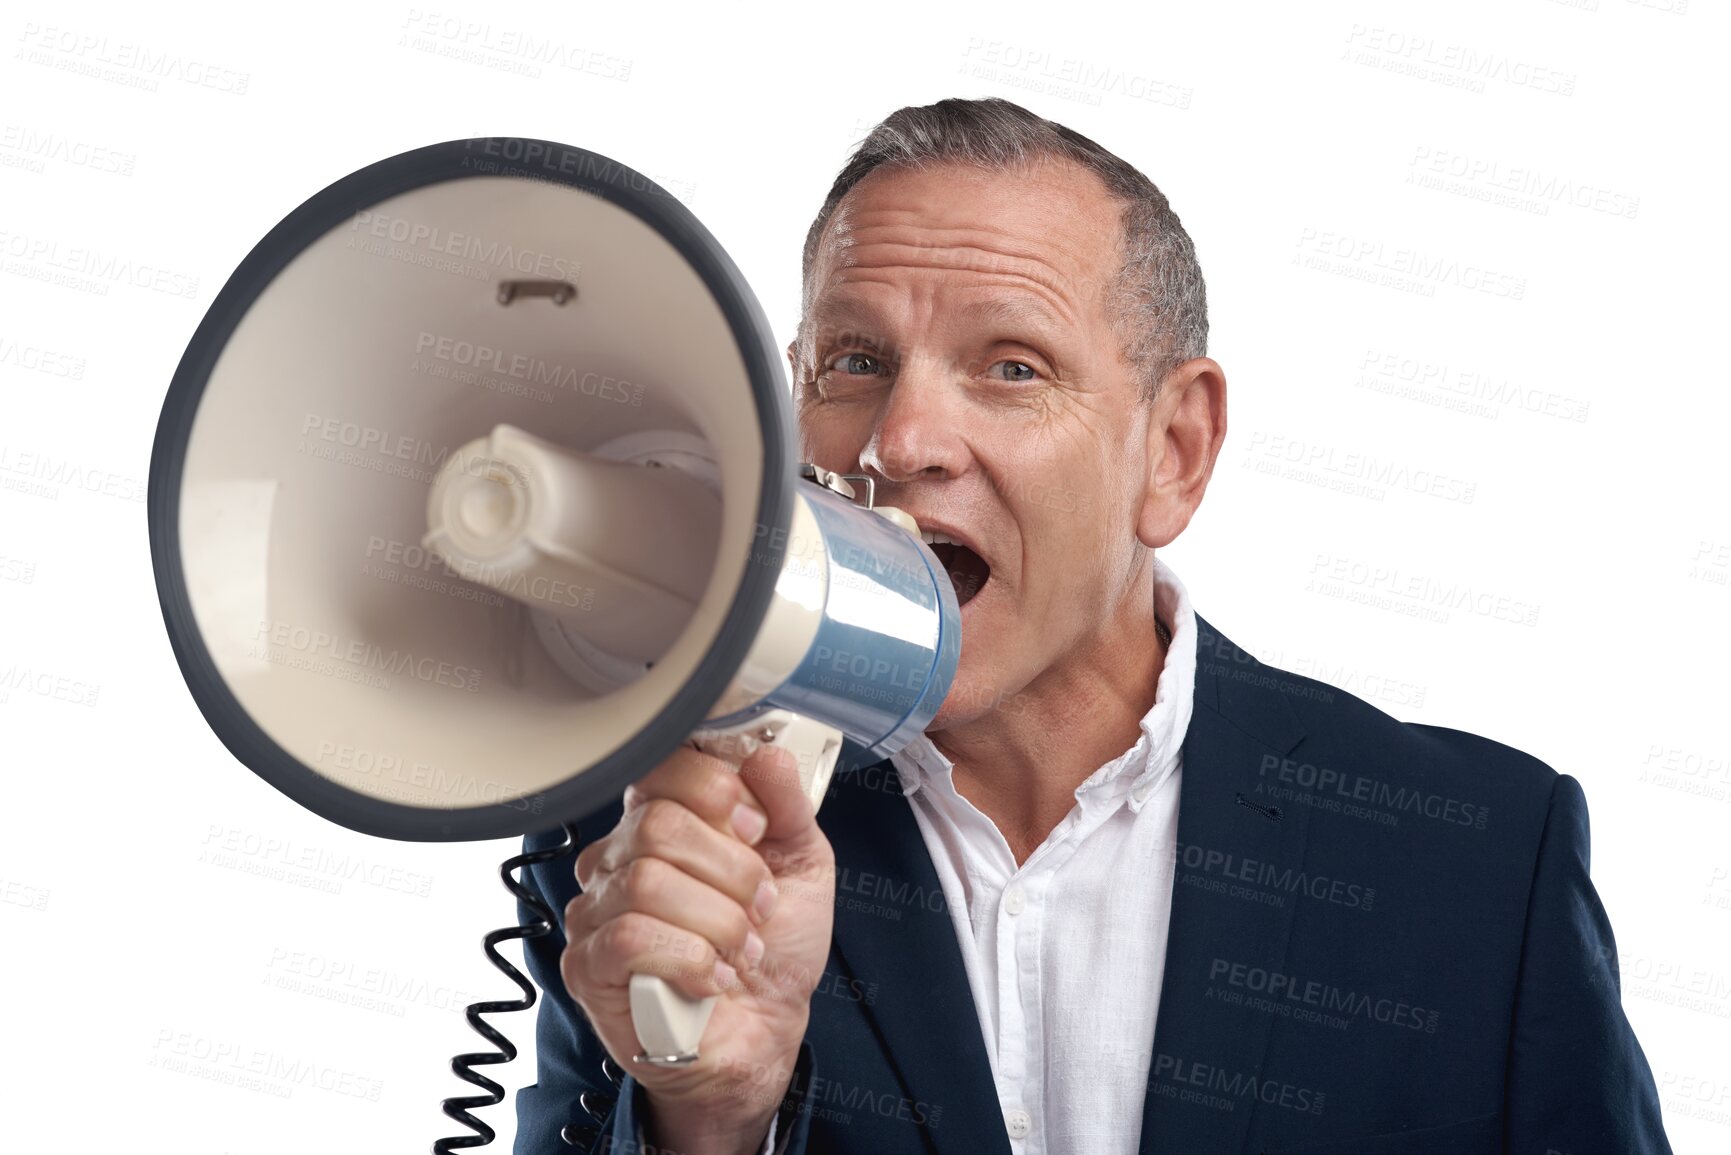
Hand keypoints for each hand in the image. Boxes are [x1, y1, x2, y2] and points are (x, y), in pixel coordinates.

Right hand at [561, 742, 836, 1152]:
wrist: (764, 1032)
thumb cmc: (772, 946)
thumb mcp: (800, 864)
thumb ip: (788, 806)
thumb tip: (768, 754)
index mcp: (661, 820)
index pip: (662, 767)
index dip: (716, 791)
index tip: (757, 829)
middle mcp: (617, 857)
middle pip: (657, 825)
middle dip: (731, 871)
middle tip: (759, 906)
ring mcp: (595, 911)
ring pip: (646, 882)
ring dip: (718, 921)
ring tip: (741, 948)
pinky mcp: (587, 966)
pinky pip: (630, 938)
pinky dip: (690, 958)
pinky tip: (712, 976)